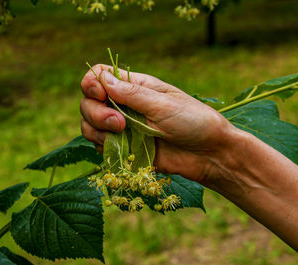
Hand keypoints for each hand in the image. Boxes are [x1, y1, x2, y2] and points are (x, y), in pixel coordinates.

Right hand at [80, 64, 239, 186]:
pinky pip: (101, 147)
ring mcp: (123, 128)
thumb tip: (101, 78)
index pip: (99, 76)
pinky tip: (123, 151)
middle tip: (120, 124)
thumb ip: (131, 94)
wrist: (209, 155)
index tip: (100, 95)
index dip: (91, 83)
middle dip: (96, 113)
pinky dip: (104, 148)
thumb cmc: (193, 122)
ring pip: (90, 125)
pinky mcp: (126, 149)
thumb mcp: (164, 105)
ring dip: (97, 131)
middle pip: (88, 102)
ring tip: (123, 136)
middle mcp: (125, 105)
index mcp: (135, 87)